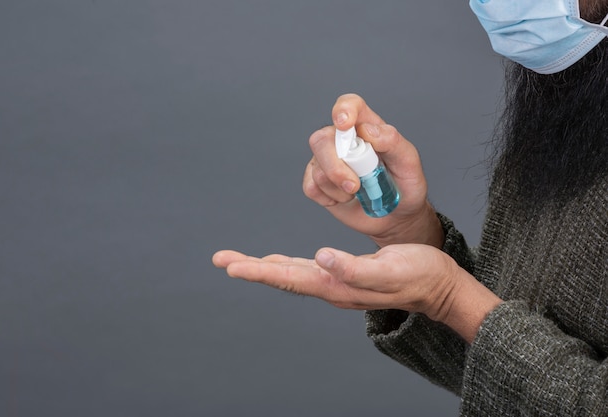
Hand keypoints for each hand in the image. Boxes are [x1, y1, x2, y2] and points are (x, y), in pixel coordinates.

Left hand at [213, 246, 500, 342]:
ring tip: (238, 262)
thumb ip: (353, 268)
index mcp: (338, 285)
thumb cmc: (419, 274)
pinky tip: (276, 262)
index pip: (290, 277)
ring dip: (263, 267)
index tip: (231, 266)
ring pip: (292, 274)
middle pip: (283, 277)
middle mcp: (332, 287)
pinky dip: (285, 266)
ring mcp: (338, 284)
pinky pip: (305, 271)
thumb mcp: (389, 269)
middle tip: (221, 260)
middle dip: (250, 268)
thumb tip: (321, 258)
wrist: (438, 286)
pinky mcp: (344, 276)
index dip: (259, 271)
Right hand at [303, 94, 443, 247]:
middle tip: (354, 186)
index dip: (343, 110)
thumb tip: (367, 131)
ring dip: (338, 187)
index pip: (349, 105)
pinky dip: (329, 198)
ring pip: (317, 168)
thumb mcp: (409, 162)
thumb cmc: (405, 185)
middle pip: (321, 139)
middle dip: (335, 166)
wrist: (398, 216)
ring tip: (358, 193)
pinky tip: (344, 199)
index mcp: (365, 126)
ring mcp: (327, 161)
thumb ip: (392, 141)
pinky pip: (311, 187)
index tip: (344, 125)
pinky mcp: (318, 182)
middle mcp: (342, 140)